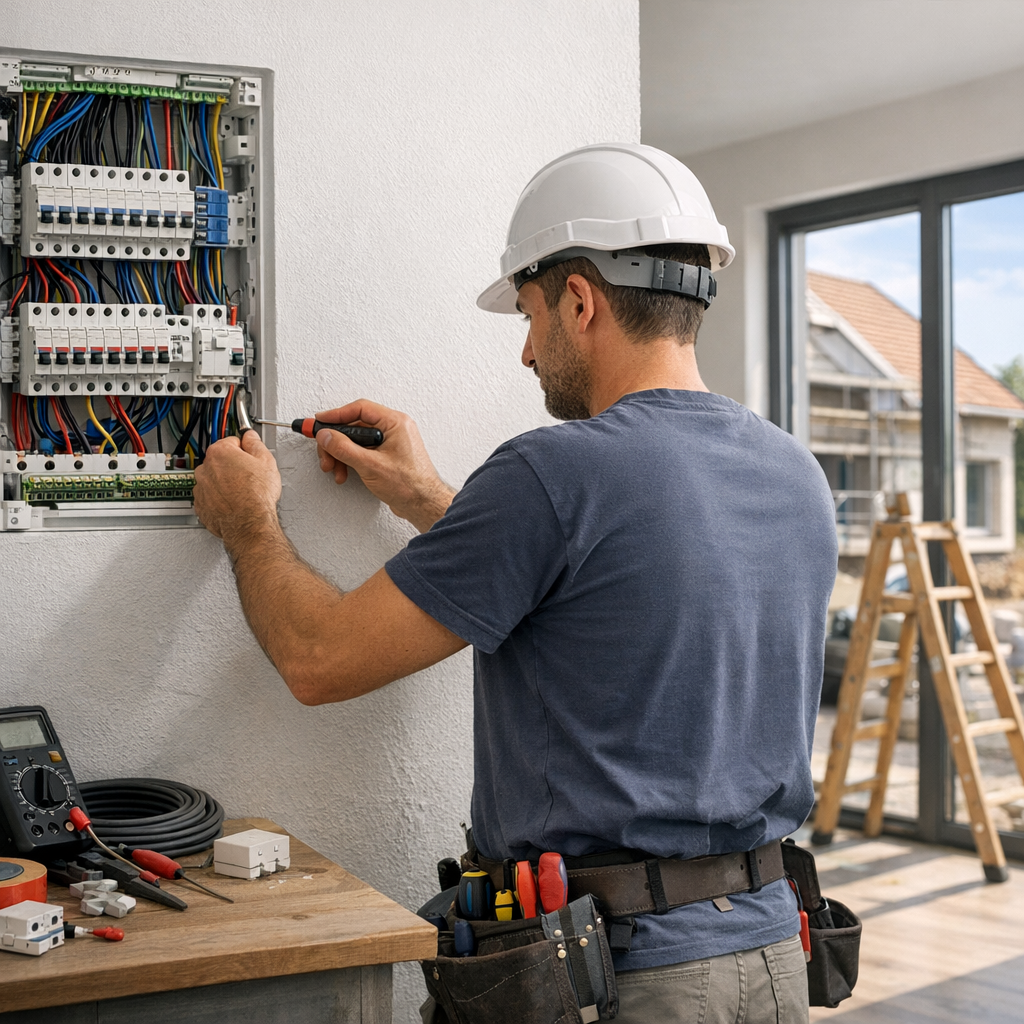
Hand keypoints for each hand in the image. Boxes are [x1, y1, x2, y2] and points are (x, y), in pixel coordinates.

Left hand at [193, 430, 282, 544]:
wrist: (249, 523)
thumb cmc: (256, 496)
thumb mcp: (266, 461)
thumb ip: (256, 444)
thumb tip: (251, 437)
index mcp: (220, 453)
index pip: (231, 442)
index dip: (244, 450)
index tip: (249, 455)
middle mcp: (205, 468)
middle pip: (220, 460)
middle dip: (233, 466)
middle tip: (249, 476)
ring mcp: (201, 488)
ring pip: (213, 479)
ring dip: (224, 482)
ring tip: (242, 491)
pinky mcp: (201, 505)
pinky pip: (209, 496)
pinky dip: (219, 498)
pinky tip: (234, 502)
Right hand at [314, 399, 454, 531]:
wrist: (423, 505)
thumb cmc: (409, 485)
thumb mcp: (370, 465)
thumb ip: (344, 448)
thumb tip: (326, 436)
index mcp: (395, 423)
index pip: (360, 409)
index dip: (337, 415)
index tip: (320, 421)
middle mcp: (394, 429)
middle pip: (355, 426)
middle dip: (336, 442)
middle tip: (325, 454)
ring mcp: (390, 443)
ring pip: (356, 441)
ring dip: (341, 454)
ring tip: (335, 469)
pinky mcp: (387, 456)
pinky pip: (363, 451)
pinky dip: (351, 461)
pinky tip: (345, 473)